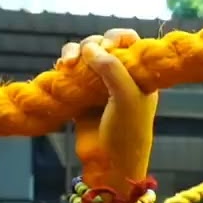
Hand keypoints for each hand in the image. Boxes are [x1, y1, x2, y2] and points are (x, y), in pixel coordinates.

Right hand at [60, 29, 158, 185]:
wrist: (109, 165)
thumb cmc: (126, 133)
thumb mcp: (126, 97)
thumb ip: (112, 68)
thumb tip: (90, 47)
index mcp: (140, 75)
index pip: (130, 42)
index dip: (117, 37)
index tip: (108, 45)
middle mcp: (121, 77)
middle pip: (103, 45)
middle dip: (92, 44)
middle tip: (83, 56)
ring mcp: (100, 86)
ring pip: (84, 56)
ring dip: (74, 52)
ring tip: (68, 63)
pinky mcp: (81, 96)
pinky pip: (71, 72)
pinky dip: (65, 66)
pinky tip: (62, 68)